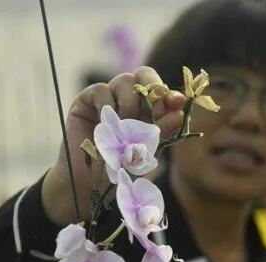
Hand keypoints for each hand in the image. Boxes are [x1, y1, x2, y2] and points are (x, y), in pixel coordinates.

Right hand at [42, 66, 185, 225]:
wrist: (92, 183)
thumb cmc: (121, 168)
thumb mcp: (147, 151)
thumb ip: (161, 131)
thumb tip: (179, 112)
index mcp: (146, 109)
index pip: (160, 90)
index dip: (169, 93)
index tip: (177, 103)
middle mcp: (128, 99)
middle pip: (144, 74)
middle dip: (153, 87)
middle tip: (151, 107)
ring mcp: (108, 98)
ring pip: (125, 80)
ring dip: (130, 103)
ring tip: (125, 127)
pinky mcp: (86, 101)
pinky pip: (101, 89)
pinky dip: (107, 105)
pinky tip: (107, 124)